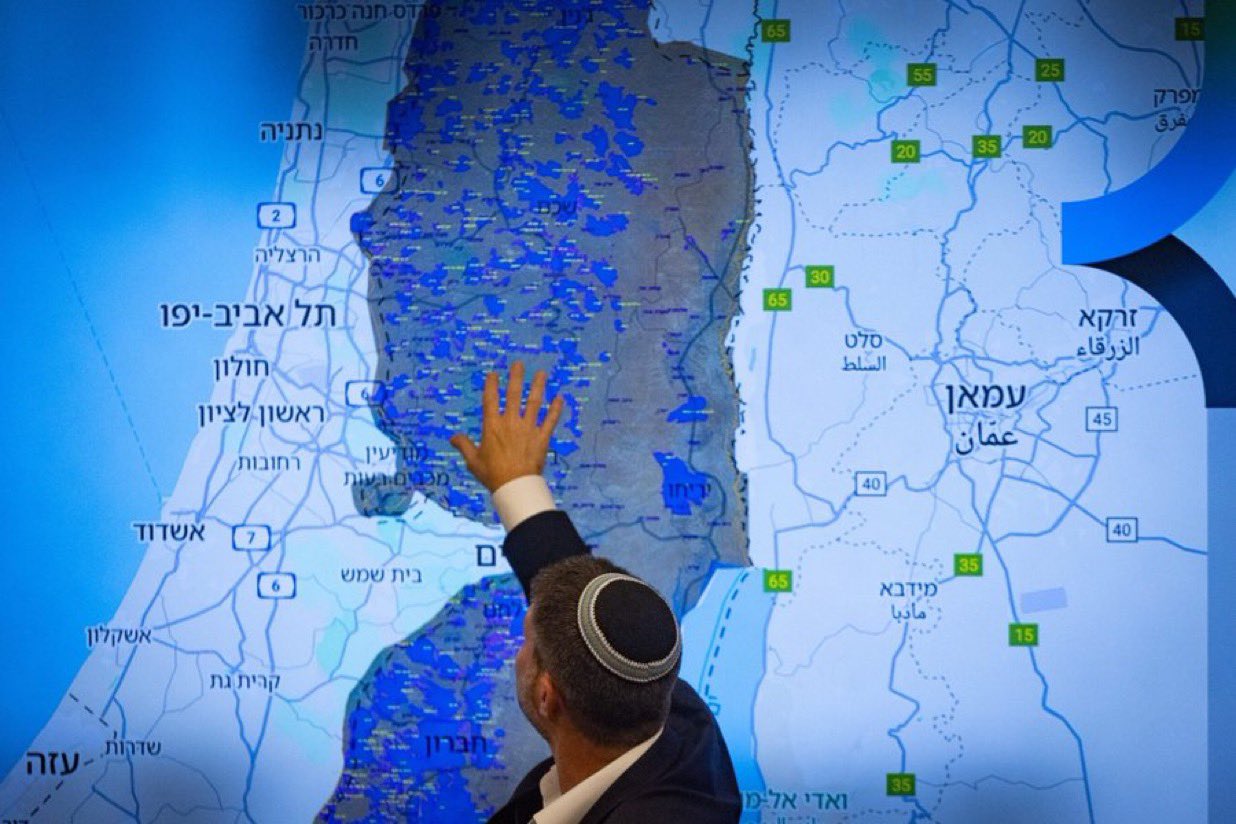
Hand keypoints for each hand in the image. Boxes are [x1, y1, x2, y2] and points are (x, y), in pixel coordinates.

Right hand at [449, 361, 564, 491]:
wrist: (515, 486)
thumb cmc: (492, 474)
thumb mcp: (473, 460)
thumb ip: (464, 445)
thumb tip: (452, 437)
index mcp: (492, 426)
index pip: (490, 400)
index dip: (491, 385)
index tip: (493, 373)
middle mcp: (511, 422)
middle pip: (514, 395)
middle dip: (516, 378)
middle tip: (519, 364)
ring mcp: (528, 429)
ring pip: (534, 403)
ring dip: (538, 387)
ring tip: (541, 374)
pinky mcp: (542, 437)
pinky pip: (550, 420)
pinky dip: (556, 408)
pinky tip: (560, 397)